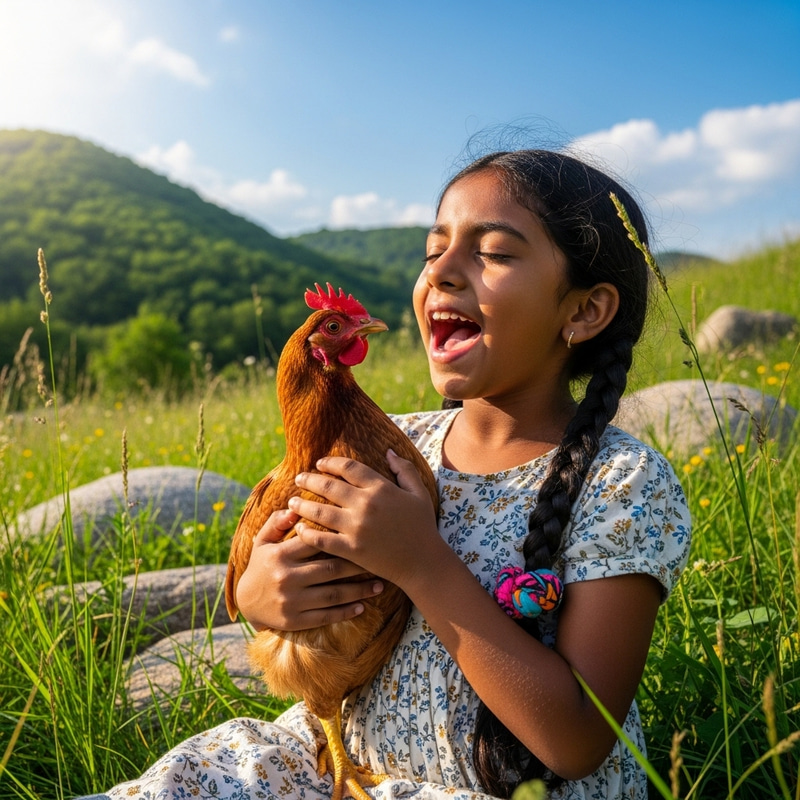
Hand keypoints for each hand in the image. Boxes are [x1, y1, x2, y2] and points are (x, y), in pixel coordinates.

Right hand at [234, 509, 384, 630]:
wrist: (246, 602)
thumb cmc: (261, 564)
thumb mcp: (262, 541)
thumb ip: (277, 522)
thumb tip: (294, 507)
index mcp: (281, 554)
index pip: (315, 541)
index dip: (340, 536)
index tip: (363, 532)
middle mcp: (287, 576)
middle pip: (331, 568)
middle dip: (358, 564)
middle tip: (380, 560)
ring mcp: (292, 600)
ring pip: (333, 594)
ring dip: (359, 590)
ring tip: (380, 586)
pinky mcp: (295, 620)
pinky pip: (325, 615)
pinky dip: (345, 612)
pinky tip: (362, 607)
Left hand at [289, 449, 440, 587]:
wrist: (423, 562)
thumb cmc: (422, 526)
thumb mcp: (419, 493)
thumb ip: (404, 469)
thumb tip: (388, 451)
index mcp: (381, 488)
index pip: (349, 467)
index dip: (330, 463)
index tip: (319, 463)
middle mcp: (366, 505)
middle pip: (329, 486)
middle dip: (309, 480)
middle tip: (297, 478)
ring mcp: (357, 528)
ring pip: (320, 512)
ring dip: (302, 505)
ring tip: (291, 501)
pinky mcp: (351, 549)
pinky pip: (321, 539)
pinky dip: (306, 533)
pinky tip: (298, 528)